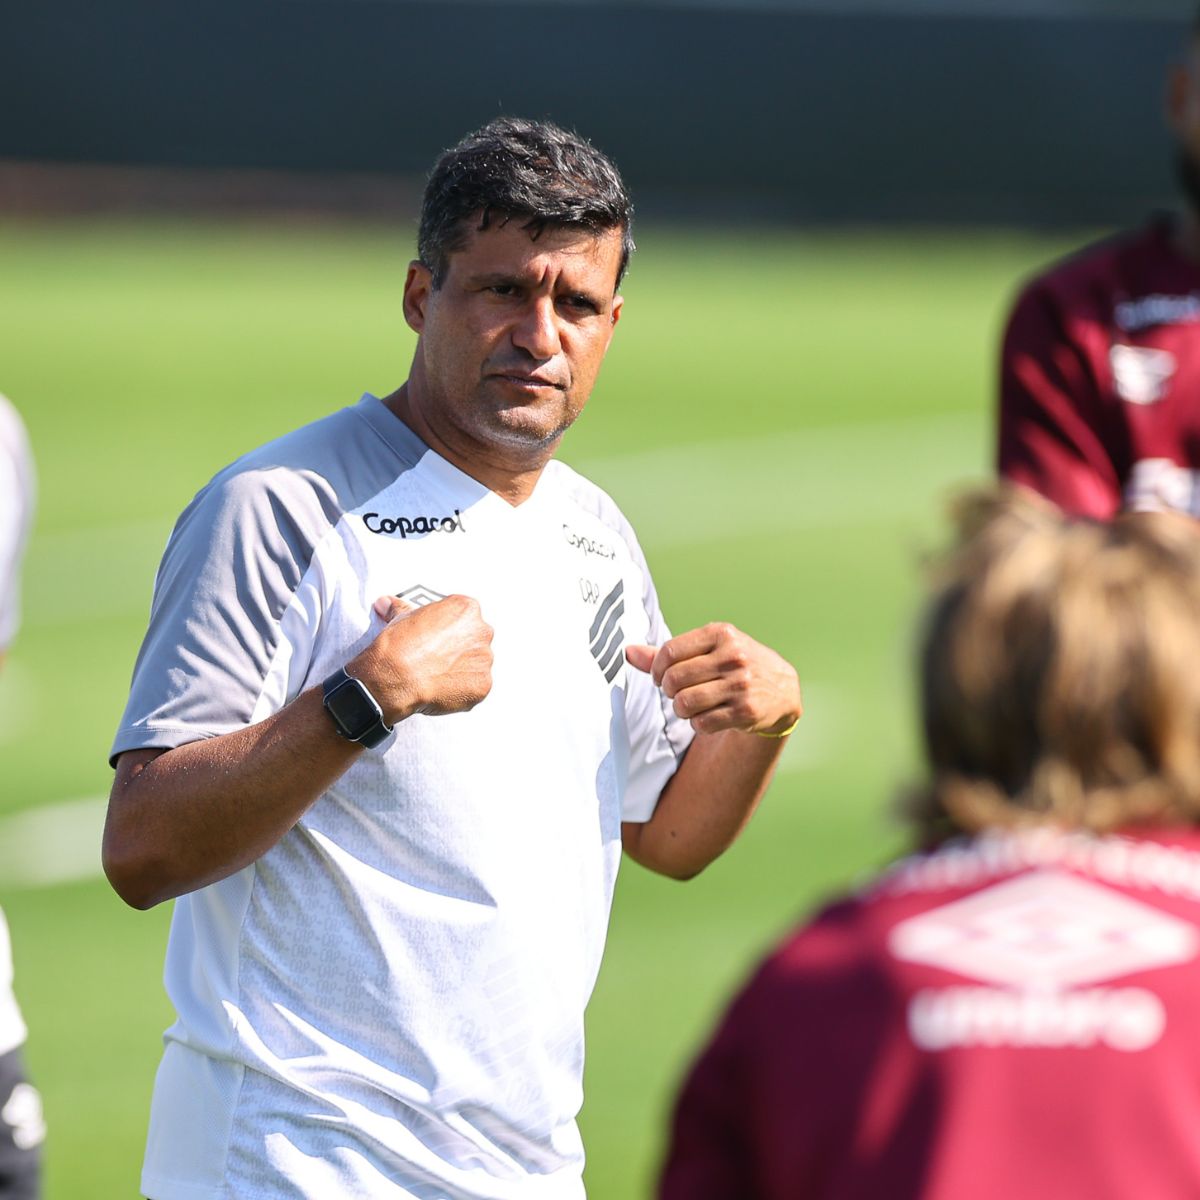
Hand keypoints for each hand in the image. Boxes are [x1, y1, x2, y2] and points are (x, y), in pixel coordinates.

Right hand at [347, 594, 493, 723]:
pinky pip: (477, 686)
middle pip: (476, 639)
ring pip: (478, 663)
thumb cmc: (399, 645)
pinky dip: (464, 689)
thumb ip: (402, 609)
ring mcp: (485, 658)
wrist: (396, 676)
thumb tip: (388, 604)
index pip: (465, 617)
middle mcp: (482, 630)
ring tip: (439, 674)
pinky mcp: (483, 683)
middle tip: (438, 657)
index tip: (438, 638)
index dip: (450, 629)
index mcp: (466, 609)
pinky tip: (444, 688)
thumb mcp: (400, 618)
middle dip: (461, 648)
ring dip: (464, 669)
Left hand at [625, 623, 800, 735]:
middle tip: (677, 693)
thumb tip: (628, 652)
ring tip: (691, 706)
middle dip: (668, 691)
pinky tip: (709, 716)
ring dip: (681, 710)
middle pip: (673, 680)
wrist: (782, 690)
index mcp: (721, 634)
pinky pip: (701, 723)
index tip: (660, 678)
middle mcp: (733, 656)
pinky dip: (698, 724)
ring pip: (684, 704)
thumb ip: (668, 653)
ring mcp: (741, 684)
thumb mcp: (708, 649)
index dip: (656, 669)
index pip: (669, 651)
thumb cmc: (734, 665)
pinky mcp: (745, 711)